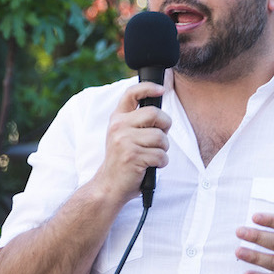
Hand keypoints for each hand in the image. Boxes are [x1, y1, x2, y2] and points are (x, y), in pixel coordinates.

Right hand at [96, 81, 170, 202]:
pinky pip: (160, 155)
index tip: (162, 89)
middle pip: (155, 114)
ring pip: (161, 137)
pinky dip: (161, 163)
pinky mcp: (132, 156)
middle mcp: (118, 127)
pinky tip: (150, 166)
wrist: (108, 186)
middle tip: (160, 138)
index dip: (148, 88)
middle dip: (165, 126)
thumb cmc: (122, 161)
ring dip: (163, 149)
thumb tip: (161, 114)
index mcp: (117, 119)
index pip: (131, 93)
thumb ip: (136, 122)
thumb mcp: (122, 136)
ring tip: (152, 155)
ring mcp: (124, 141)